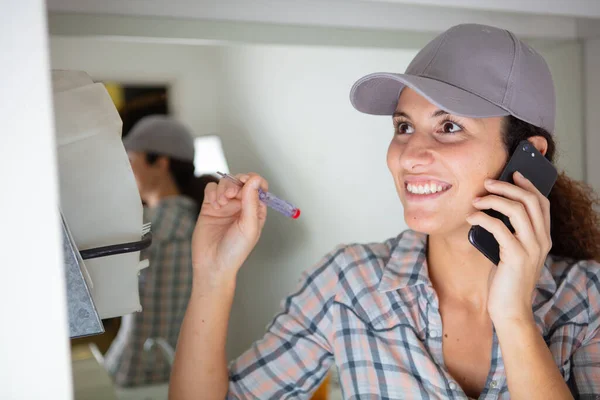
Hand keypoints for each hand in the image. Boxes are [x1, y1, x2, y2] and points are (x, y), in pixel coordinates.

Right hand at [191, 173, 268, 283]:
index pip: (258, 186)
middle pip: (240, 181)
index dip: (254, 180)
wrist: (213, 264)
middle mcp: (241, 205)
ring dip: (224, 188)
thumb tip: (255, 180)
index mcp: (255, 210)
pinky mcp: (209, 206)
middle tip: (232, 195)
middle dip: (236, 183)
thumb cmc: (235, 251)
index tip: (247, 182)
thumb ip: (252, 202)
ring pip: (225, 182)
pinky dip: (213, 192)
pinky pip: (211, 189)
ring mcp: (225, 205)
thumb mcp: (249, 226)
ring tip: (222, 202)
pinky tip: (214, 205)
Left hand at [466, 171, 551, 323]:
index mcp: (543, 238)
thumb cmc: (505, 280)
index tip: (513, 174)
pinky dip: (482, 218)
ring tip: (476, 200)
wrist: (510, 310)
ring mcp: (531, 248)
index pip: (542, 203)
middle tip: (487, 182)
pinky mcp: (515, 256)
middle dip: (508, 186)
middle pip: (530, 201)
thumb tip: (491, 208)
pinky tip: (470, 218)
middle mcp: (542, 240)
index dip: (528, 185)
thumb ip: (509, 233)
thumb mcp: (510, 252)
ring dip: (493, 199)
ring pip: (516, 209)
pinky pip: (499, 227)